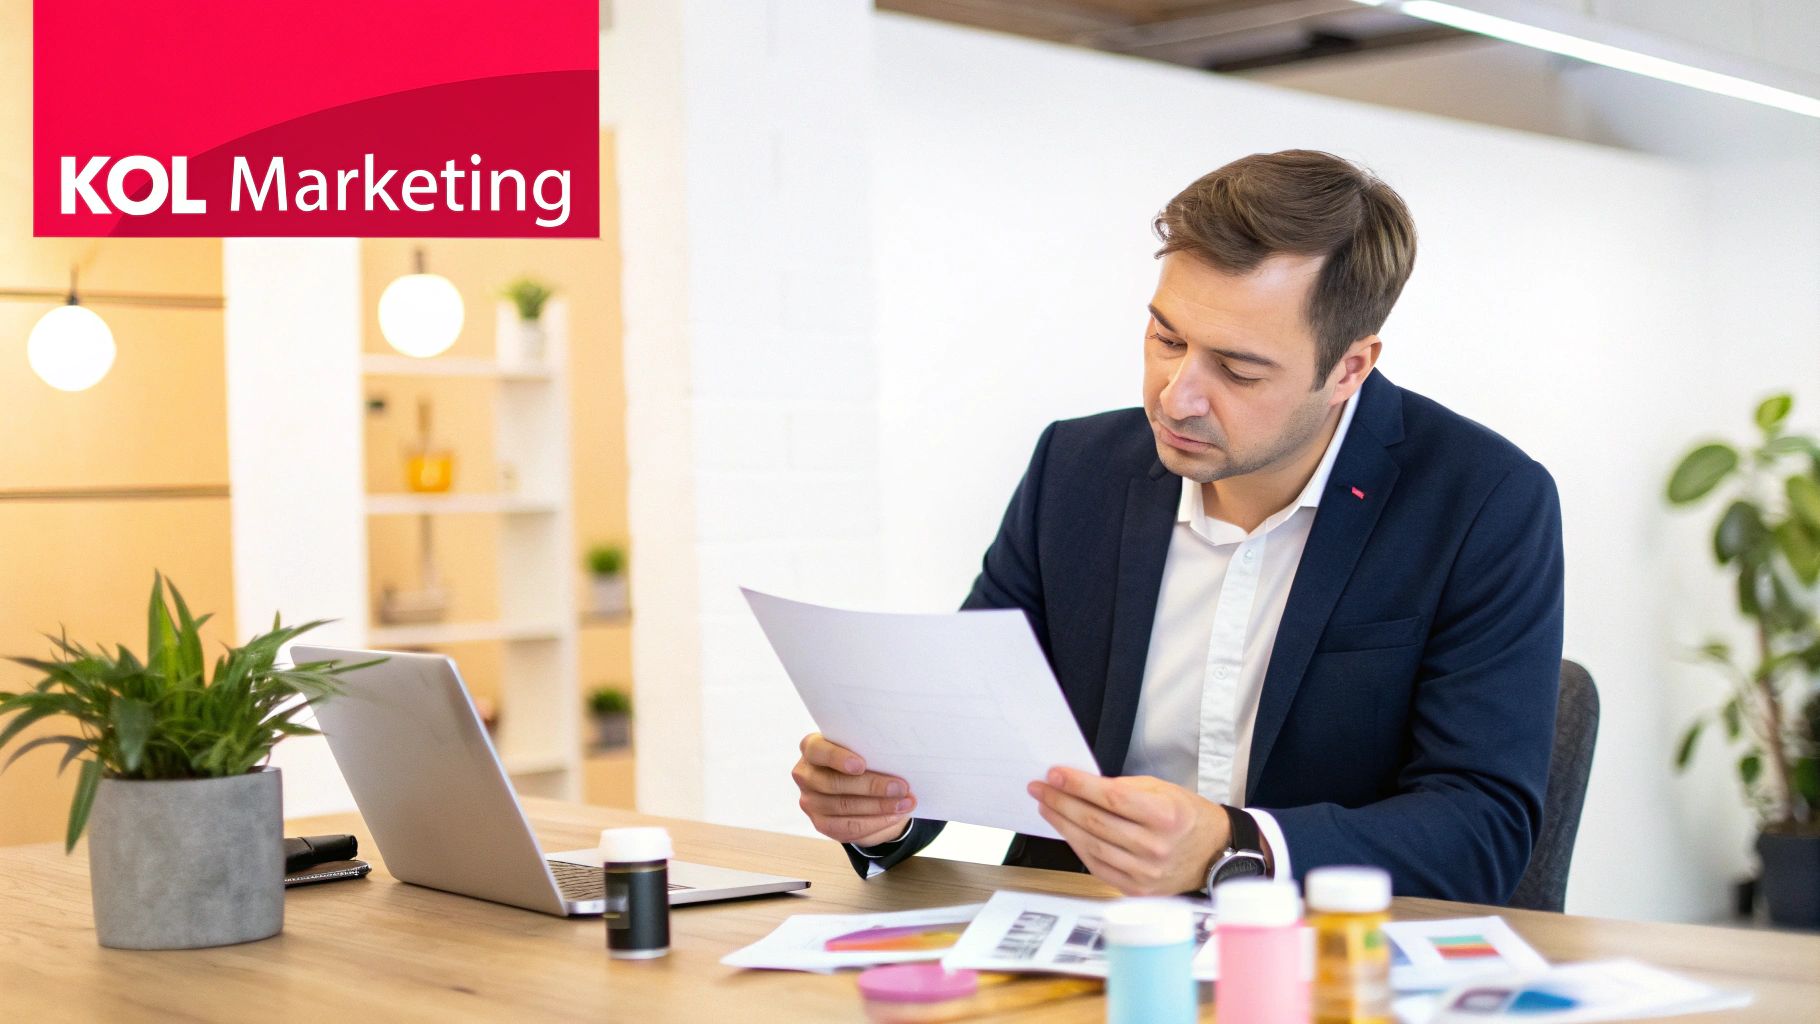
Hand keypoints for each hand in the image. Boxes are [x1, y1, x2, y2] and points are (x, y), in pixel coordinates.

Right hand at [792, 733, 916, 846]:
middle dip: (871, 786)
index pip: (817, 750)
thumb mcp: (863, 750)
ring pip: (843, 807)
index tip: (861, 765)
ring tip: (905, 803)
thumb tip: (895, 762)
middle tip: (900, 787)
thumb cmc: (863, 760)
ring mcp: (810, 801)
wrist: (859, 786)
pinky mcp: (821, 823)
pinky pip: (848, 828)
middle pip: (834, 783)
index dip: (837, 758)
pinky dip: (875, 822)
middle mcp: (805, 775)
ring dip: (879, 807)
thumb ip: (869, 751)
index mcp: (812, 748)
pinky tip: (894, 816)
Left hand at [1028, 767, 1228, 895]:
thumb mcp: (1163, 790)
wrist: (1214, 853)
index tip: (1055, 775)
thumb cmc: (1187, 818)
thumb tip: (1081, 786)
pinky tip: (1066, 830)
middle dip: (1061, 801)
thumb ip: (1123, 789)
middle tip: (1040, 788)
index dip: (1079, 785)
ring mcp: (1146, 872)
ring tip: (1047, 806)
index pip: (1112, 798)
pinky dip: (1077, 846)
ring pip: (1091, 845)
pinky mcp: (1137, 889)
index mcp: (1166, 816)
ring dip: (1063, 824)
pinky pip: (1097, 866)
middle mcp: (1156, 847)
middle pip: (1095, 822)